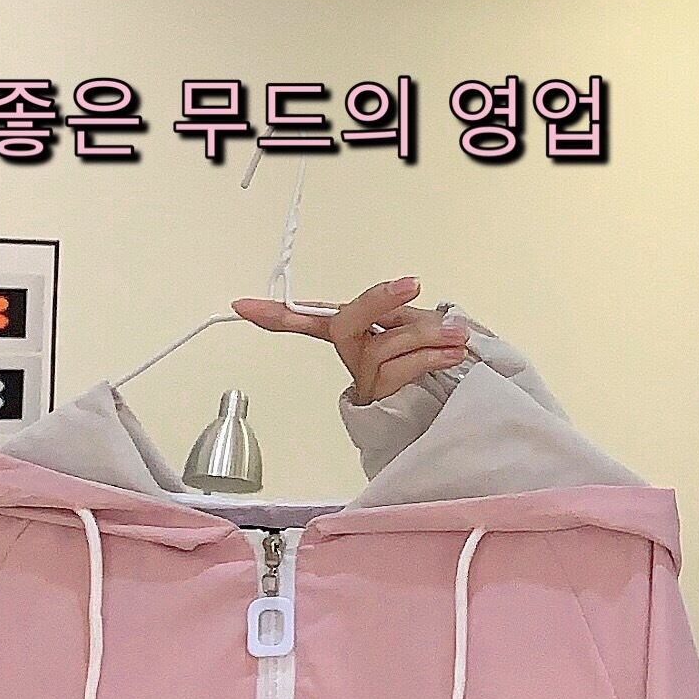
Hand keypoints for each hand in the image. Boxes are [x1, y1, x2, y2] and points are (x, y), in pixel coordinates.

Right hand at [229, 276, 471, 405]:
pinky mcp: (385, 402)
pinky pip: (400, 370)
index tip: (241, 306)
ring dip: (426, 335)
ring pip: (381, 348)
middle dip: (377, 300)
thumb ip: (404, 318)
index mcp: (355, 338)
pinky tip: (454, 353)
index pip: (310, 321)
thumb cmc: (437, 367)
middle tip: (411, 283)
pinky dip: (430, 357)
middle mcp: (354, 361)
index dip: (277, 315)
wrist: (455, 415)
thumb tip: (404, 298)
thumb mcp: (418, 332)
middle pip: (344, 325)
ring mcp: (367, 383)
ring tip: (457, 335)